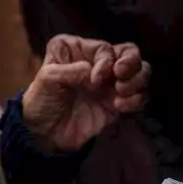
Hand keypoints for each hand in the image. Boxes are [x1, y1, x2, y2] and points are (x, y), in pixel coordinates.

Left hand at [23, 35, 149, 150]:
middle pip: (130, 52)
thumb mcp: (48, 80)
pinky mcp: (117, 102)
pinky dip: (137, 99)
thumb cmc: (41, 101)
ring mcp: (110, 83)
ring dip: (137, 80)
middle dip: (131, 64)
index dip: (106, 62)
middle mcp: (97, 62)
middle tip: (121, 78)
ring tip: (121, 93)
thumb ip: (71, 71)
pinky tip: (121, 106)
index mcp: (78, 49)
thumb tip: (95, 73)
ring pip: (140, 71)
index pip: (104, 48)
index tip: (96, 80)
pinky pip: (139, 95)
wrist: (45, 135)